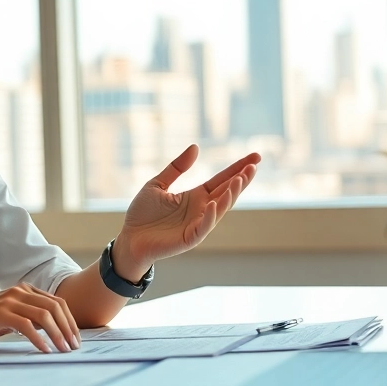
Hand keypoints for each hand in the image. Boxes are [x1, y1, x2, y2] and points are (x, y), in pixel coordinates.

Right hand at [0, 284, 80, 352]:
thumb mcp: (13, 315)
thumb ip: (32, 317)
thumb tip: (57, 331)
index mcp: (26, 290)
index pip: (58, 303)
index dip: (70, 321)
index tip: (76, 339)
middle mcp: (20, 291)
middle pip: (55, 307)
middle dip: (68, 328)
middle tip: (73, 347)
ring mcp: (10, 301)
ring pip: (44, 315)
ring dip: (57, 335)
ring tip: (62, 350)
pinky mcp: (1, 313)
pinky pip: (27, 326)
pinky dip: (39, 339)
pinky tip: (44, 350)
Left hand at [115, 145, 260, 277]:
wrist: (130, 238)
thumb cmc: (142, 214)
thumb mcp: (158, 184)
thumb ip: (176, 167)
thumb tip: (196, 147)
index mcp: (195, 196)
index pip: (222, 180)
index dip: (238, 169)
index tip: (255, 157)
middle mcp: (201, 209)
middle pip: (227, 192)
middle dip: (241, 179)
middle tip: (254, 166)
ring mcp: (198, 224)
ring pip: (220, 208)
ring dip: (230, 194)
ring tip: (239, 179)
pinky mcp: (190, 238)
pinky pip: (204, 226)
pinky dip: (210, 215)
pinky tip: (214, 202)